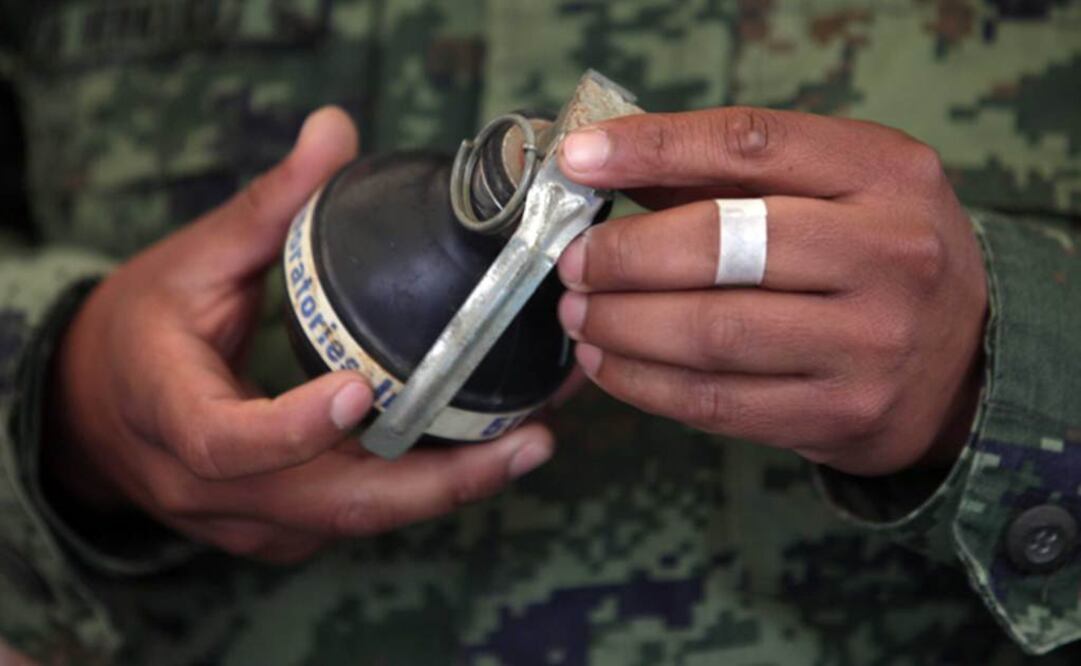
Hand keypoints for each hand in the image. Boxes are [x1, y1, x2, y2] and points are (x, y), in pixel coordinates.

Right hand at [47, 107, 553, 562]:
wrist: (96, 409)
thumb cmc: (139, 331)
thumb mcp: (192, 261)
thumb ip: (269, 205)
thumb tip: (335, 130)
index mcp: (170, 413)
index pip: (229, 442)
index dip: (296, 429)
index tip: (361, 391)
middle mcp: (208, 488)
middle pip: (327, 505)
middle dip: (436, 483)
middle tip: (527, 442)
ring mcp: (246, 520)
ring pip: (354, 521)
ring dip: (448, 489)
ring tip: (530, 443)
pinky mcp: (278, 528)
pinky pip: (354, 518)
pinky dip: (420, 490)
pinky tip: (482, 452)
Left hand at [554, 108, 986, 475]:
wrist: (966, 363)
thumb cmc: (875, 256)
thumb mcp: (838, 187)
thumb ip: (731, 174)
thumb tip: (606, 167)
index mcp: (885, 173)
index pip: (749, 144)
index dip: (652, 148)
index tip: (579, 160)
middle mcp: (889, 253)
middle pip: (722, 244)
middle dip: (624, 256)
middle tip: (572, 263)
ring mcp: (870, 343)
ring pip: (711, 333)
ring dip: (622, 325)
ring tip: (578, 315)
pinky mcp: (841, 414)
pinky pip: (716, 402)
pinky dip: (645, 384)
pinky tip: (607, 364)